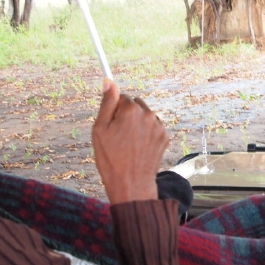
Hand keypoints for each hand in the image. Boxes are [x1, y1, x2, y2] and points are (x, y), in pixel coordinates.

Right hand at [92, 78, 168, 204]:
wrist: (131, 184)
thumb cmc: (111, 158)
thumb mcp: (100, 129)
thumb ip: (106, 102)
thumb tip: (108, 81)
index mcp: (130, 110)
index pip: (121, 97)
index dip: (114, 111)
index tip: (111, 125)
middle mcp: (148, 114)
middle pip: (134, 105)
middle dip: (126, 115)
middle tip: (118, 136)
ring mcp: (158, 126)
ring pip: (144, 116)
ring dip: (137, 124)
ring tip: (129, 144)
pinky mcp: (164, 136)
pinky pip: (153, 127)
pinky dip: (146, 133)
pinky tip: (138, 148)